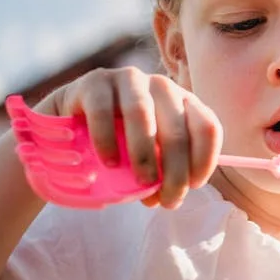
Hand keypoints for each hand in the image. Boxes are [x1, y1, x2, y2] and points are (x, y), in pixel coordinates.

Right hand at [35, 67, 222, 208]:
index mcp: (183, 102)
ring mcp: (128, 79)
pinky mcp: (95, 82)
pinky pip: (102, 111)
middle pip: (177, 129)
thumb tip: (168, 196)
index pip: (207, 127)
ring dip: (145, 154)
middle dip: (176, 171)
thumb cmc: (121, 142)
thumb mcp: (150, 156)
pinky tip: (108, 162)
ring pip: (142, 114)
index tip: (192, 186)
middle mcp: (162, 86)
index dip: (204, 160)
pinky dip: (107, 140)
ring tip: (142, 182)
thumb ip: (163, 172)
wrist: (72, 123)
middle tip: (168, 200)